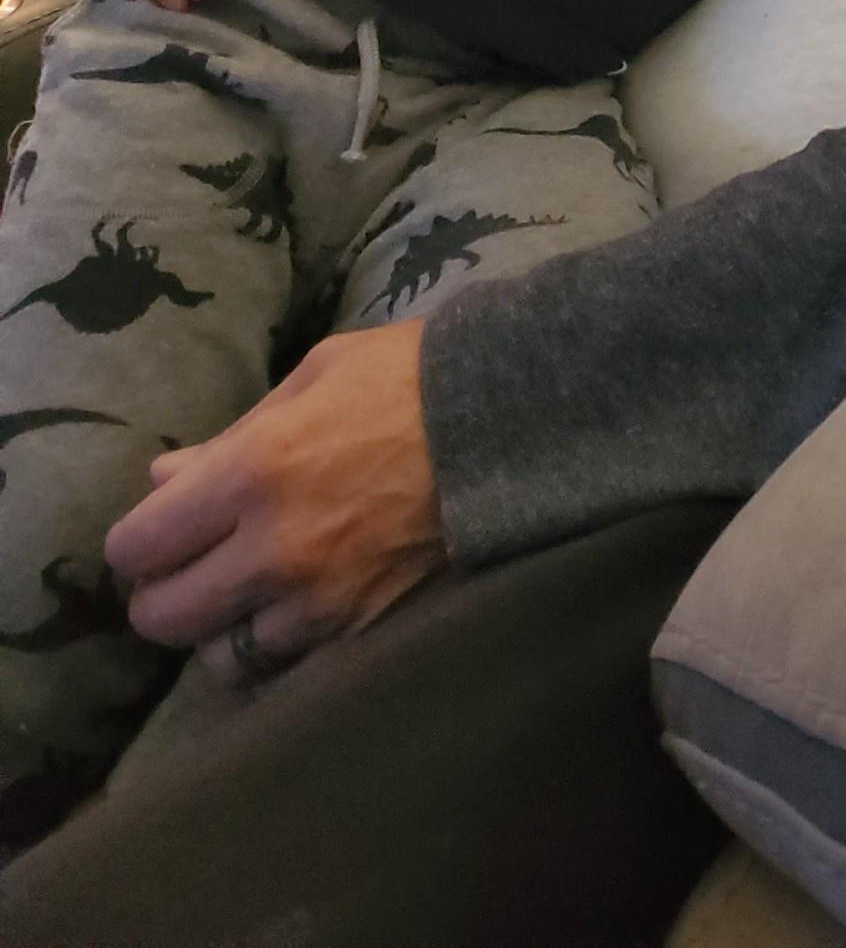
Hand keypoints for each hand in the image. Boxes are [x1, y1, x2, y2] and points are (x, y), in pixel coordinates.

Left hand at [104, 323, 444, 681]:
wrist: (508, 421)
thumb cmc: (405, 379)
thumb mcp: (314, 378)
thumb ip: (231, 436)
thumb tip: (163, 482)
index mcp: (252, 471)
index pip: (139, 547)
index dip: (137, 543)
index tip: (157, 531)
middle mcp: (273, 549)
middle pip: (164, 617)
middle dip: (164, 593)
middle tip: (190, 569)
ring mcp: (320, 600)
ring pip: (220, 659)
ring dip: (221, 630)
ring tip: (243, 598)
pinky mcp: (364, 631)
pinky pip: (286, 667)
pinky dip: (276, 647)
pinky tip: (290, 613)